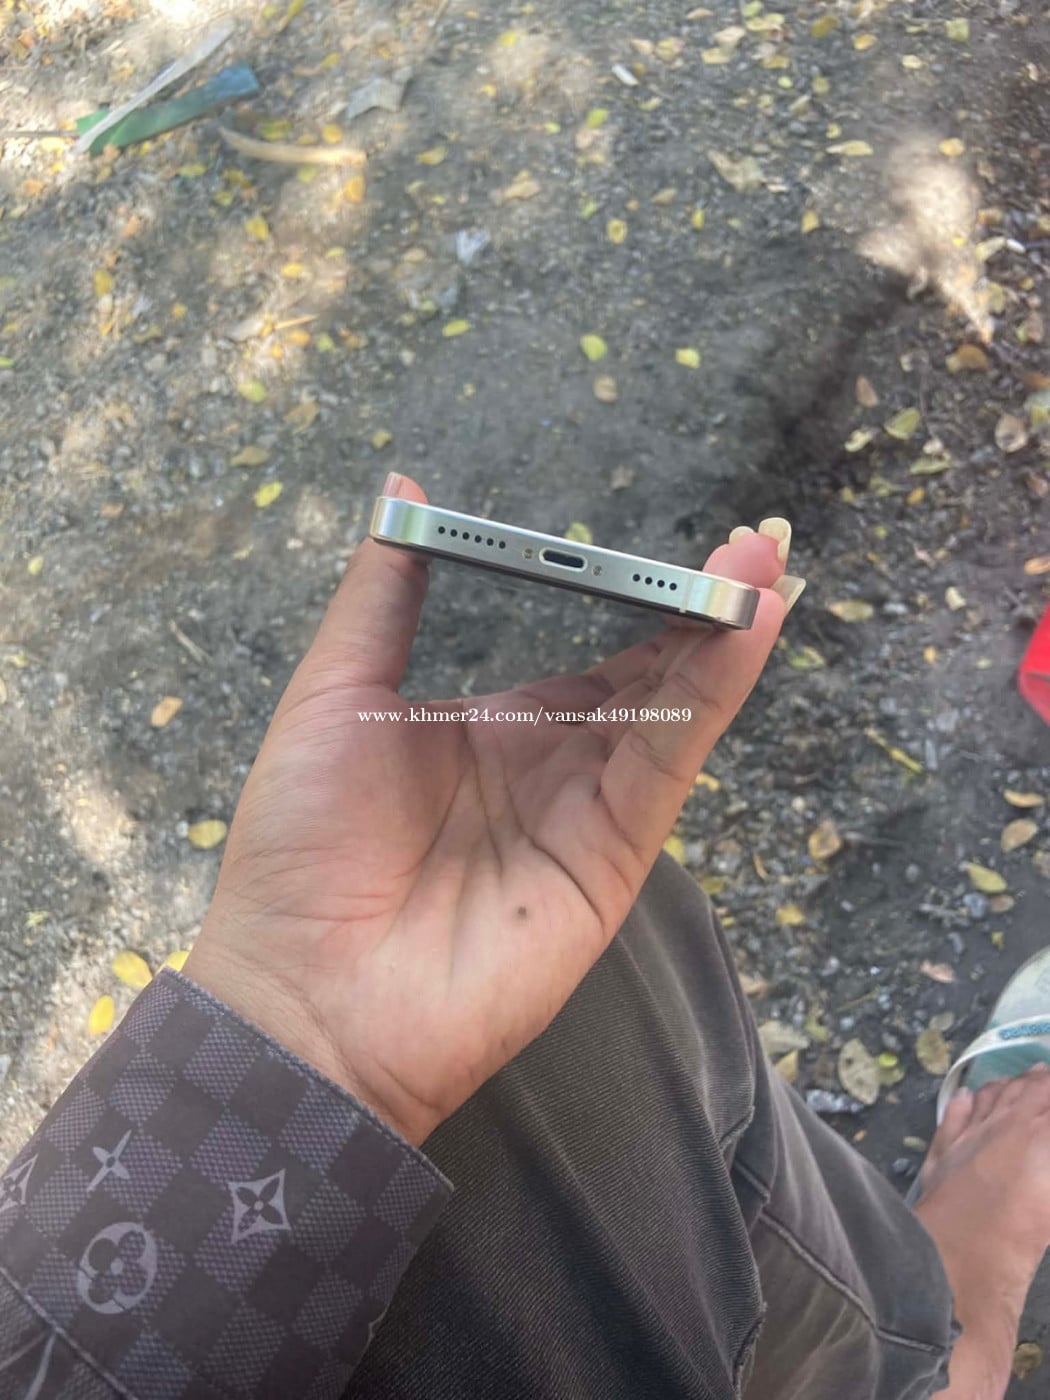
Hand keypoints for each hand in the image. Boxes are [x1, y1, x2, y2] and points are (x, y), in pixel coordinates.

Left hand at [184, 473, 798, 1144]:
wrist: (304, 995)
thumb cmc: (300, 847)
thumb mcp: (335, 695)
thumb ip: (382, 596)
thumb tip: (403, 489)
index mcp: (492, 728)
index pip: (588, 652)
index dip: (636, 597)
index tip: (675, 541)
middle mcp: (551, 767)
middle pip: (647, 678)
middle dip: (701, 610)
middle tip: (754, 541)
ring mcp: (586, 815)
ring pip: (670, 713)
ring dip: (722, 643)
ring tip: (762, 564)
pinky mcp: (610, 860)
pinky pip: (665, 766)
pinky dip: (709, 698)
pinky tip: (743, 632)